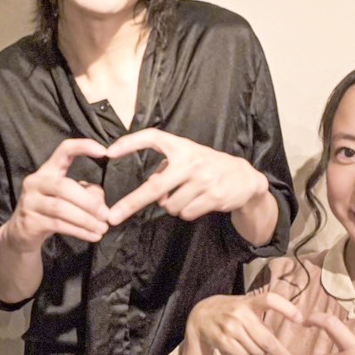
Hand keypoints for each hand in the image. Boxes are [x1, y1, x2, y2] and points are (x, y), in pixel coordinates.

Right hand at [0, 137, 109, 252]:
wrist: (22, 234)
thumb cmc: (50, 211)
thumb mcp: (69, 198)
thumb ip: (86, 194)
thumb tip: (102, 203)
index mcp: (48, 171)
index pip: (64, 150)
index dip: (83, 147)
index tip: (104, 152)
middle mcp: (36, 182)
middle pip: (64, 186)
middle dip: (89, 201)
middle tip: (105, 214)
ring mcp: (30, 202)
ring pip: (61, 208)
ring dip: (86, 220)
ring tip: (102, 229)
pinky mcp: (30, 221)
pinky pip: (58, 225)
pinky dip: (79, 231)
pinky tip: (92, 236)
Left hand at [104, 128, 268, 224]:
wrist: (244, 177)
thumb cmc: (207, 166)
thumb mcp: (188, 156)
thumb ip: (166, 167)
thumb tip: (151, 192)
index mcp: (182, 146)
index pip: (153, 137)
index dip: (131, 143)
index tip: (109, 152)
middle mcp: (191, 161)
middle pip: (154, 186)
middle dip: (131, 204)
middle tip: (111, 217)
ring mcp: (203, 180)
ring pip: (170, 205)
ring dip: (172, 206)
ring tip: (187, 195)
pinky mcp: (214, 197)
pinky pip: (185, 213)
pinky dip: (186, 212)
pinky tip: (198, 202)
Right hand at [186, 292, 306, 354]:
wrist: (201, 315)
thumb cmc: (231, 311)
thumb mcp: (245, 306)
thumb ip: (260, 317)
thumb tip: (280, 339)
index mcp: (249, 301)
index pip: (270, 300)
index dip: (286, 308)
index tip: (301, 319)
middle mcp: (239, 313)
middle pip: (266, 339)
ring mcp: (229, 327)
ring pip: (256, 351)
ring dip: (259, 353)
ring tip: (250, 344)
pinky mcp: (222, 340)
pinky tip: (241, 349)